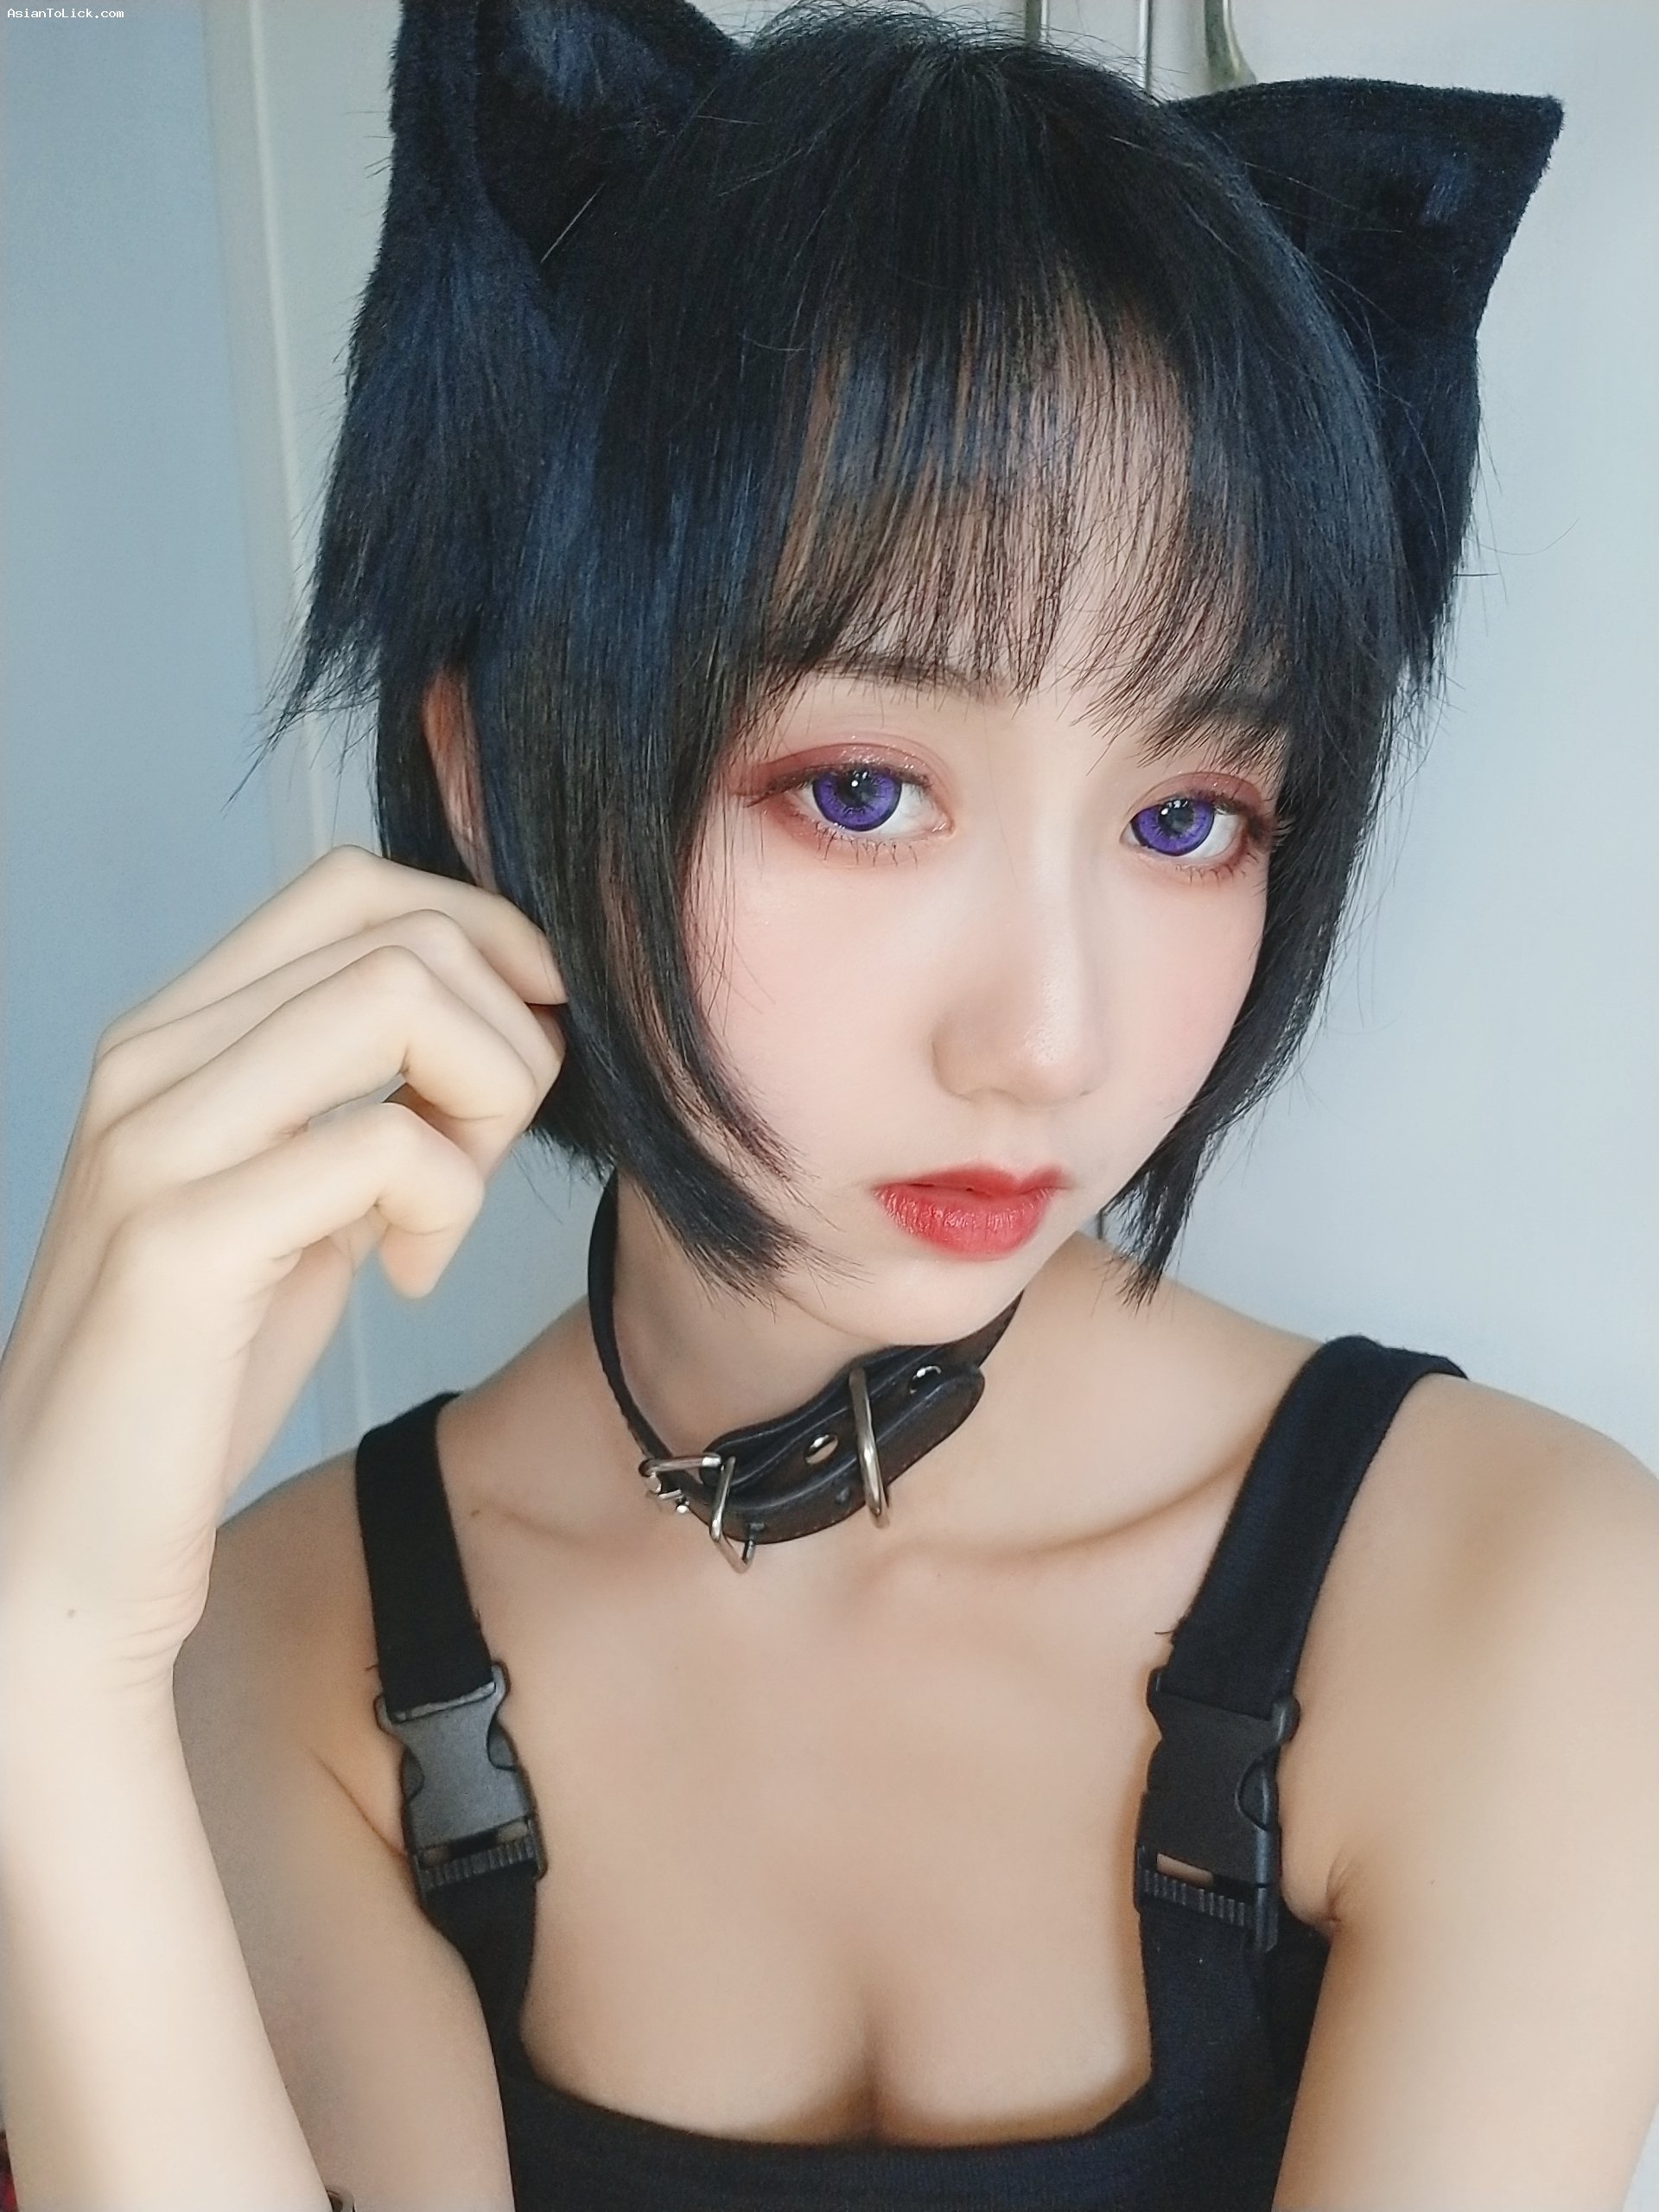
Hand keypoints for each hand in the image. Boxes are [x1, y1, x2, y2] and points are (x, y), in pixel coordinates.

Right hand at [0, 844, 566, 1693]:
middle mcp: (149, 1057)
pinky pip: (388, 1144)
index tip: (526, 1037)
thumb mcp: (294, 1196)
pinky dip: (447, 1207)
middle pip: (400, 932)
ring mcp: (157, 1140)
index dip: (483, 933)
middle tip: (485, 1153)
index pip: (353, 885)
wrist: (64, 1531)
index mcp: (173, 1034)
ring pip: (400, 997)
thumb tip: (503, 1021)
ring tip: (447, 1208)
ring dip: (485, 1100)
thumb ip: (361, 1099)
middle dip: (504, 1035)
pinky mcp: (184, 1239)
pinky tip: (408, 1277)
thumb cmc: (198, 1370)